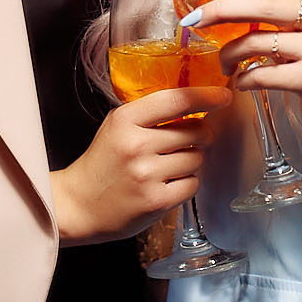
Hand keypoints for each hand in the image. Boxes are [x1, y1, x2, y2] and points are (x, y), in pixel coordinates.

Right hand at [51, 85, 229, 244]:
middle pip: (196, 131)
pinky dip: (186, 184)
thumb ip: (150, 114)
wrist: (78, 205)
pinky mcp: (156, 200)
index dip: (206, 96)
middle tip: (185, 141)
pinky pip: (193, 184)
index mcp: (125, 120)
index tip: (223, 96)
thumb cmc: (102, 162)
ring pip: (196, 158)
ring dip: (190, 161)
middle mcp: (136, 145)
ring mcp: (147, 174)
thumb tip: (196, 104)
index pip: (177, 100)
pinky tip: (166, 184)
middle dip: (199, 135)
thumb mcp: (117, 126)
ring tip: (167, 167)